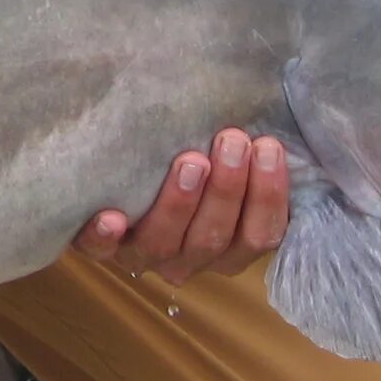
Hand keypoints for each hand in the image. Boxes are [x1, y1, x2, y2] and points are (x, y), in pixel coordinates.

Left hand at [71, 129, 289, 284]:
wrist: (117, 172)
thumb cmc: (189, 156)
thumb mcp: (226, 158)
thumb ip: (251, 154)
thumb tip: (281, 124)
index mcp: (229, 244)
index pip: (260, 235)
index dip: (269, 195)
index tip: (268, 146)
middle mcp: (188, 257)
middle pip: (214, 239)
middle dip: (227, 189)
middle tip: (232, 140)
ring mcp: (144, 255)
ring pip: (166, 243)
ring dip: (180, 203)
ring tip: (190, 160)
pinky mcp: (99, 247)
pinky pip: (100, 251)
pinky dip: (106, 237)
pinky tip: (112, 217)